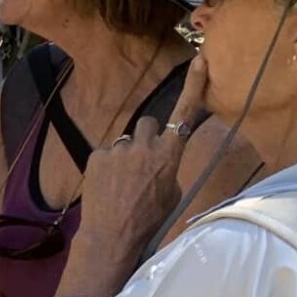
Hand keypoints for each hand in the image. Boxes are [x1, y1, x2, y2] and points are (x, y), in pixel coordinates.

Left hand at [68, 57, 208, 287]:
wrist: (112, 236)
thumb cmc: (149, 220)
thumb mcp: (173, 193)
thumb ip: (169, 167)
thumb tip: (161, 158)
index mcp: (169, 154)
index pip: (185, 113)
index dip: (193, 86)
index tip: (200, 60)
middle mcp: (144, 145)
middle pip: (149, 124)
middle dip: (147, 137)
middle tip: (143, 162)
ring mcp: (118, 149)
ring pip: (126, 141)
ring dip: (126, 154)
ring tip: (122, 182)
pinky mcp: (96, 156)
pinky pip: (106, 153)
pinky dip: (107, 165)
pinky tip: (107, 186)